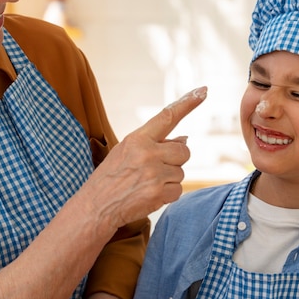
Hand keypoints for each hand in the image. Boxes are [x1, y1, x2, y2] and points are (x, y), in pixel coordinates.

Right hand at [81, 86, 206, 228]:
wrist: (95, 207)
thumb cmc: (110, 178)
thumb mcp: (125, 151)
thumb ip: (154, 143)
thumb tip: (185, 140)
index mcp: (137, 139)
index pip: (167, 116)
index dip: (188, 103)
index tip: (203, 91)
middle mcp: (147, 153)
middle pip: (184, 151)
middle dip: (175, 160)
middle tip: (155, 169)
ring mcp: (154, 173)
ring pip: (181, 172)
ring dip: (169, 179)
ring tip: (145, 184)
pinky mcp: (158, 193)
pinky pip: (178, 190)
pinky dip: (167, 194)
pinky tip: (149, 195)